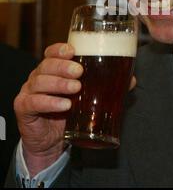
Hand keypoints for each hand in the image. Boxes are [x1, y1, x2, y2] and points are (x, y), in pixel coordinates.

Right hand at [14, 43, 136, 176]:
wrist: (52, 141)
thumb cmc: (70, 112)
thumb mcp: (88, 97)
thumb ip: (107, 86)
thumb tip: (132, 80)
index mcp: (53, 69)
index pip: (52, 52)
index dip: (60, 49)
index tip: (72, 50)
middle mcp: (39, 77)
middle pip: (46, 65)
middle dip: (63, 66)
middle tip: (79, 72)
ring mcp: (29, 92)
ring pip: (39, 82)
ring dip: (59, 84)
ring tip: (76, 89)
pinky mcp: (24, 109)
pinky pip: (33, 102)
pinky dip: (49, 103)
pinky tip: (64, 105)